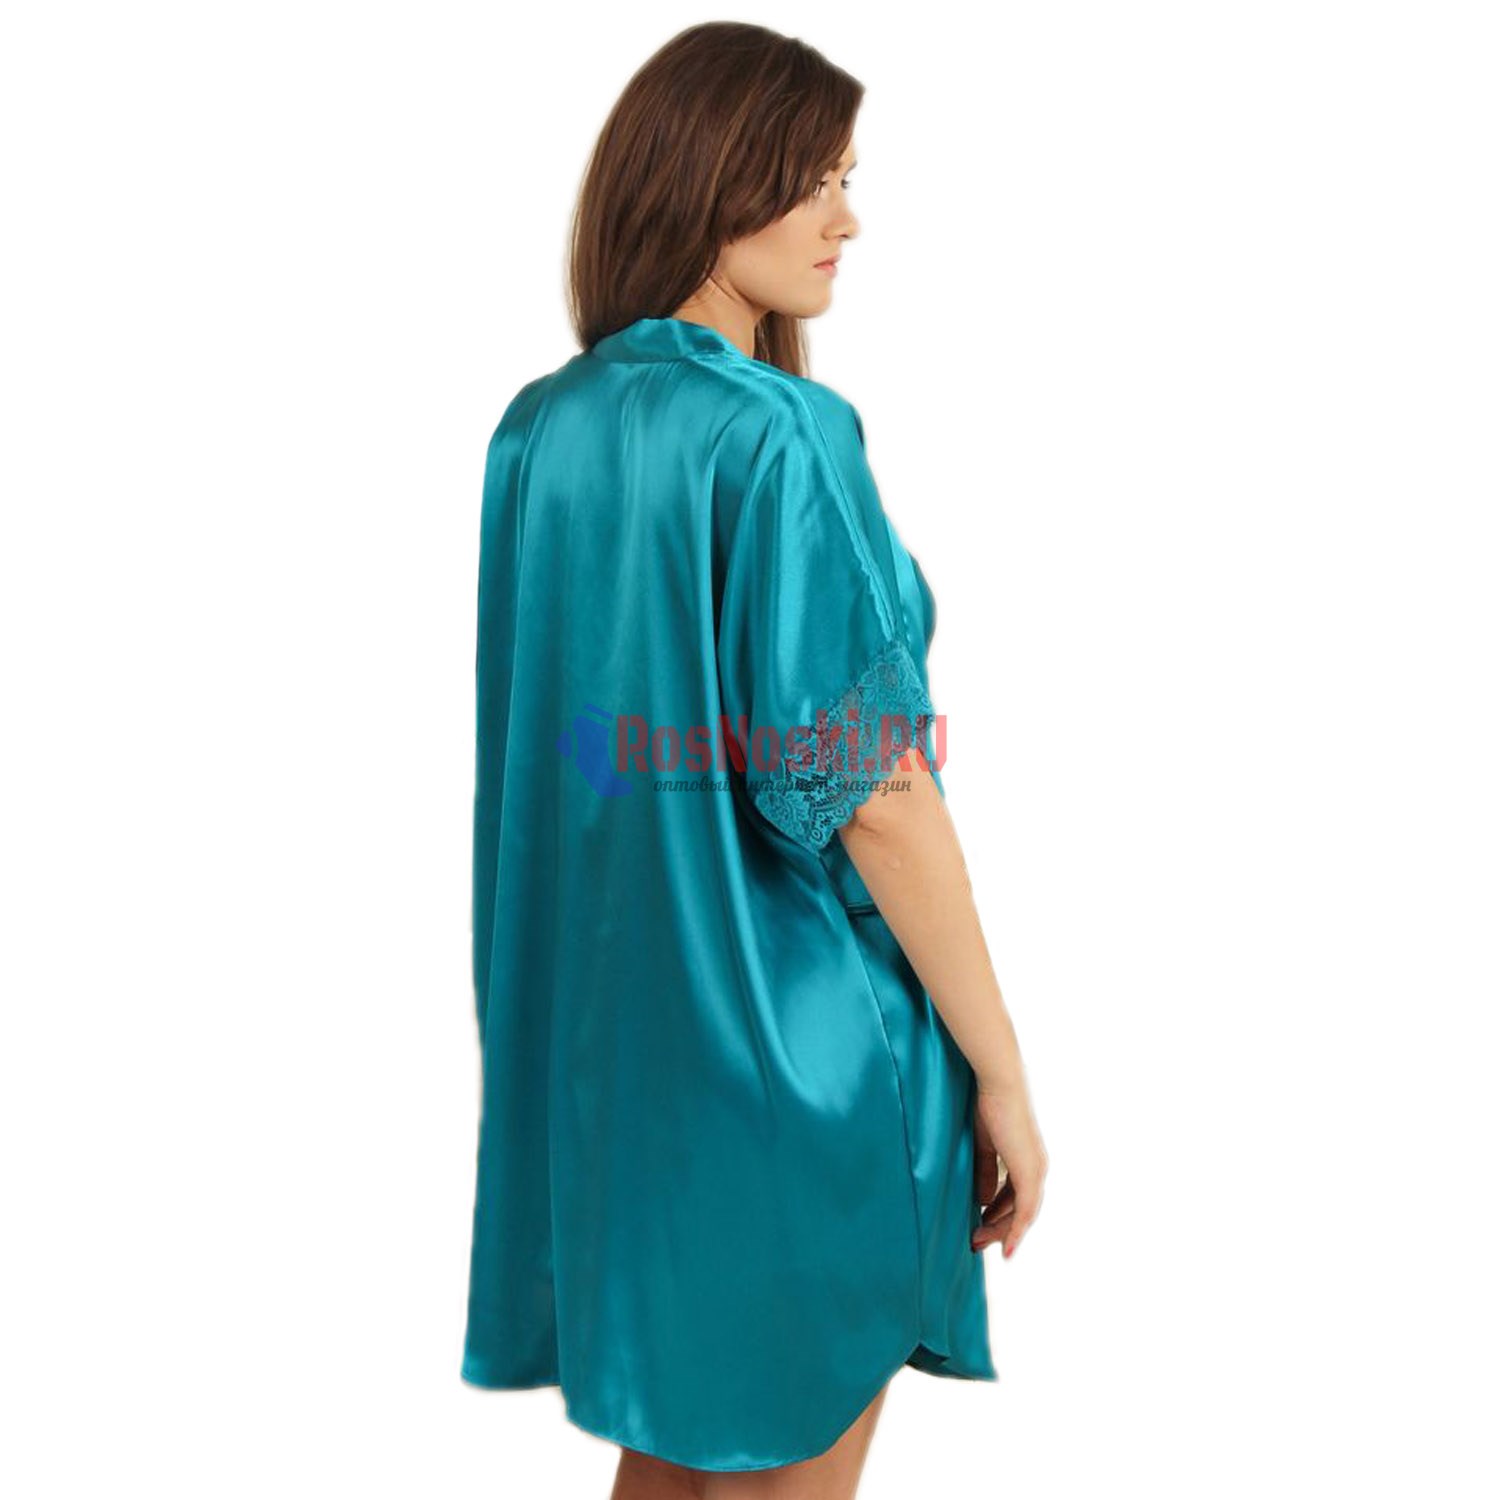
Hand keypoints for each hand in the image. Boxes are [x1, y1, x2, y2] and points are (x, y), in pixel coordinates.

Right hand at [972, 1080, 1046, 1257]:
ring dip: (1002, 1231)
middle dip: (998, 1227)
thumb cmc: (989, 1105)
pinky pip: (1025, 1211)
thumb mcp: (984, 1146)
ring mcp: (1036, 1170)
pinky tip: (1005, 1247)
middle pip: (1021, 1209)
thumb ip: (985, 1172)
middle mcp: (1037, 1167)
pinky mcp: (1030, 1172)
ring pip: (1023, 1214)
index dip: (998, 1213)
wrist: (999, 1084)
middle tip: (976, 1241)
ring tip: (979, 1242)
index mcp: (1027, 1159)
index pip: (1015, 1195)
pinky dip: (1015, 1231)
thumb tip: (984, 1199)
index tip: (979, 1226)